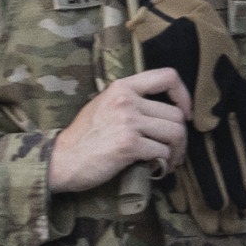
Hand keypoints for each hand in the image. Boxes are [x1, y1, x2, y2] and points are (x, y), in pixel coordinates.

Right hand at [47, 69, 188, 194]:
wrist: (61, 160)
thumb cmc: (82, 137)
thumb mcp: (102, 105)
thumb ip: (128, 100)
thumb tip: (160, 111)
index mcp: (121, 87)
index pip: (167, 76)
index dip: (183, 95)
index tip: (184, 113)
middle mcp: (126, 100)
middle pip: (175, 114)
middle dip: (181, 136)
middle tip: (175, 150)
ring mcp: (127, 122)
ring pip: (174, 133)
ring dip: (177, 151)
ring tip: (169, 161)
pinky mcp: (128, 145)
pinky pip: (162, 152)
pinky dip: (164, 163)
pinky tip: (158, 168)